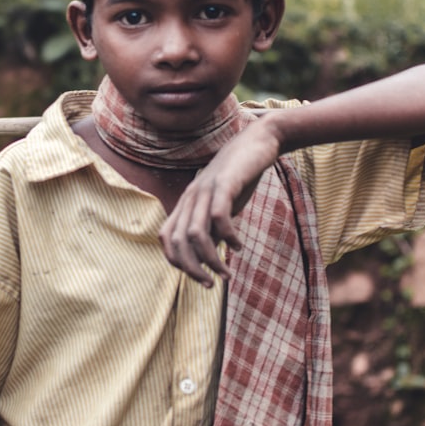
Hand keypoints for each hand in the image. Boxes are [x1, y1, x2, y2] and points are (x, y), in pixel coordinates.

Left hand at [159, 121, 280, 286]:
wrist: (258, 141)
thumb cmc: (239, 176)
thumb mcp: (222, 205)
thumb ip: (212, 227)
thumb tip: (208, 255)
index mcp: (186, 202)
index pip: (167, 238)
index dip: (177, 261)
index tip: (198, 276)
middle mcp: (191, 196)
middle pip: (177, 240)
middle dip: (191, 269)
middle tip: (210, 285)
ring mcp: (206, 189)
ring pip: (195, 233)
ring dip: (209, 259)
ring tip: (225, 273)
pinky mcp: (225, 184)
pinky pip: (218, 216)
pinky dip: (227, 237)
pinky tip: (238, 246)